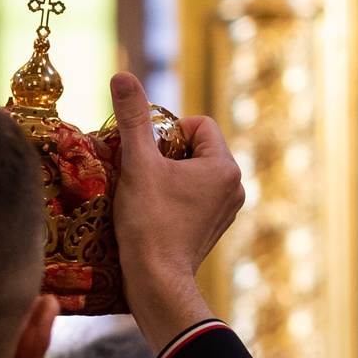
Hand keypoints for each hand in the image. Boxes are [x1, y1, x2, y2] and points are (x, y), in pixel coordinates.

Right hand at [109, 72, 242, 353]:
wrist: (156, 281)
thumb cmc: (148, 222)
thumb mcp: (137, 165)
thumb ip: (132, 118)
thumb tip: (122, 76)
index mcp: (225, 165)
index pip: (199, 125)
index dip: (167, 131)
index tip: (143, 152)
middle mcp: (235, 186)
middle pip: (195, 150)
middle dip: (166, 155)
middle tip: (138, 172)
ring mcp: (227, 210)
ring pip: (193, 175)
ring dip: (168, 178)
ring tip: (143, 194)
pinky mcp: (213, 229)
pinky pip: (194, 199)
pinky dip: (173, 200)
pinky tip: (151, 215)